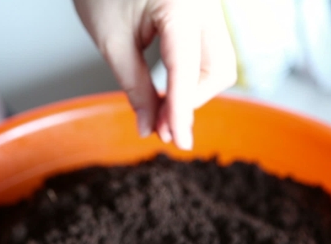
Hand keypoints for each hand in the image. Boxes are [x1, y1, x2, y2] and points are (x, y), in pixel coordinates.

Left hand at [73, 0, 236, 149]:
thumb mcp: (112, 42)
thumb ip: (135, 87)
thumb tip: (149, 128)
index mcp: (180, 5)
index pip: (186, 69)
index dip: (182, 110)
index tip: (178, 141)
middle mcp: (205, 4)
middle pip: (219, 67)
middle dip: (193, 100)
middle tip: (161, 125)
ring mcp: (208, 6)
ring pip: (219, 62)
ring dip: (194, 91)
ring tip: (161, 109)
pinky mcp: (203, 12)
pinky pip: (209, 51)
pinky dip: (191, 76)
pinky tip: (169, 91)